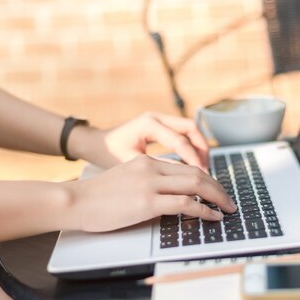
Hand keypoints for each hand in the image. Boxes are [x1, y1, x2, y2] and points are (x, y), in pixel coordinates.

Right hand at [61, 154, 236, 232]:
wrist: (74, 201)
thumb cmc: (96, 198)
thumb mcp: (125, 181)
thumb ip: (147, 183)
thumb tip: (170, 197)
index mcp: (147, 163)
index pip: (185, 167)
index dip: (206, 179)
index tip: (215, 190)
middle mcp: (151, 169)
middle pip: (196, 173)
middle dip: (218, 188)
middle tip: (229, 201)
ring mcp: (150, 185)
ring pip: (196, 185)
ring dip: (217, 198)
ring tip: (228, 209)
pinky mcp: (146, 203)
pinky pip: (185, 204)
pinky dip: (204, 211)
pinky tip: (212, 217)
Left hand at [69, 112, 208, 169]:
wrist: (92, 144)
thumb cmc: (106, 155)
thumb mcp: (131, 164)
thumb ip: (157, 169)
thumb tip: (182, 181)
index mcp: (148, 124)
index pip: (181, 142)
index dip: (194, 162)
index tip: (202, 179)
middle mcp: (156, 117)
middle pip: (192, 129)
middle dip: (203, 152)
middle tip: (208, 174)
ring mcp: (158, 119)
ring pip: (190, 130)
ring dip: (199, 149)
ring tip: (204, 170)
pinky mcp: (159, 126)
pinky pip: (182, 133)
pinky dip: (191, 147)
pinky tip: (192, 166)